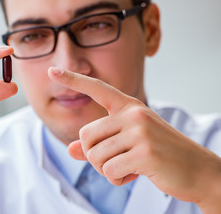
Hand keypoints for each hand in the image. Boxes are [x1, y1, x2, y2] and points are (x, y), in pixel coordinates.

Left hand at [48, 67, 220, 211]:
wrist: (197, 170)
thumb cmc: (159, 153)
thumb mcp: (127, 143)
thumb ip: (97, 144)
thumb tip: (70, 149)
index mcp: (128, 107)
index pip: (97, 88)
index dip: (73, 79)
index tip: (52, 71)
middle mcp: (133, 114)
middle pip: (85, 135)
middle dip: (93, 155)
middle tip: (114, 160)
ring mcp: (140, 131)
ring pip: (95, 156)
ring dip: (106, 169)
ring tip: (129, 166)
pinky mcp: (145, 152)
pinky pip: (109, 171)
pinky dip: (117, 179)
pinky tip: (136, 174)